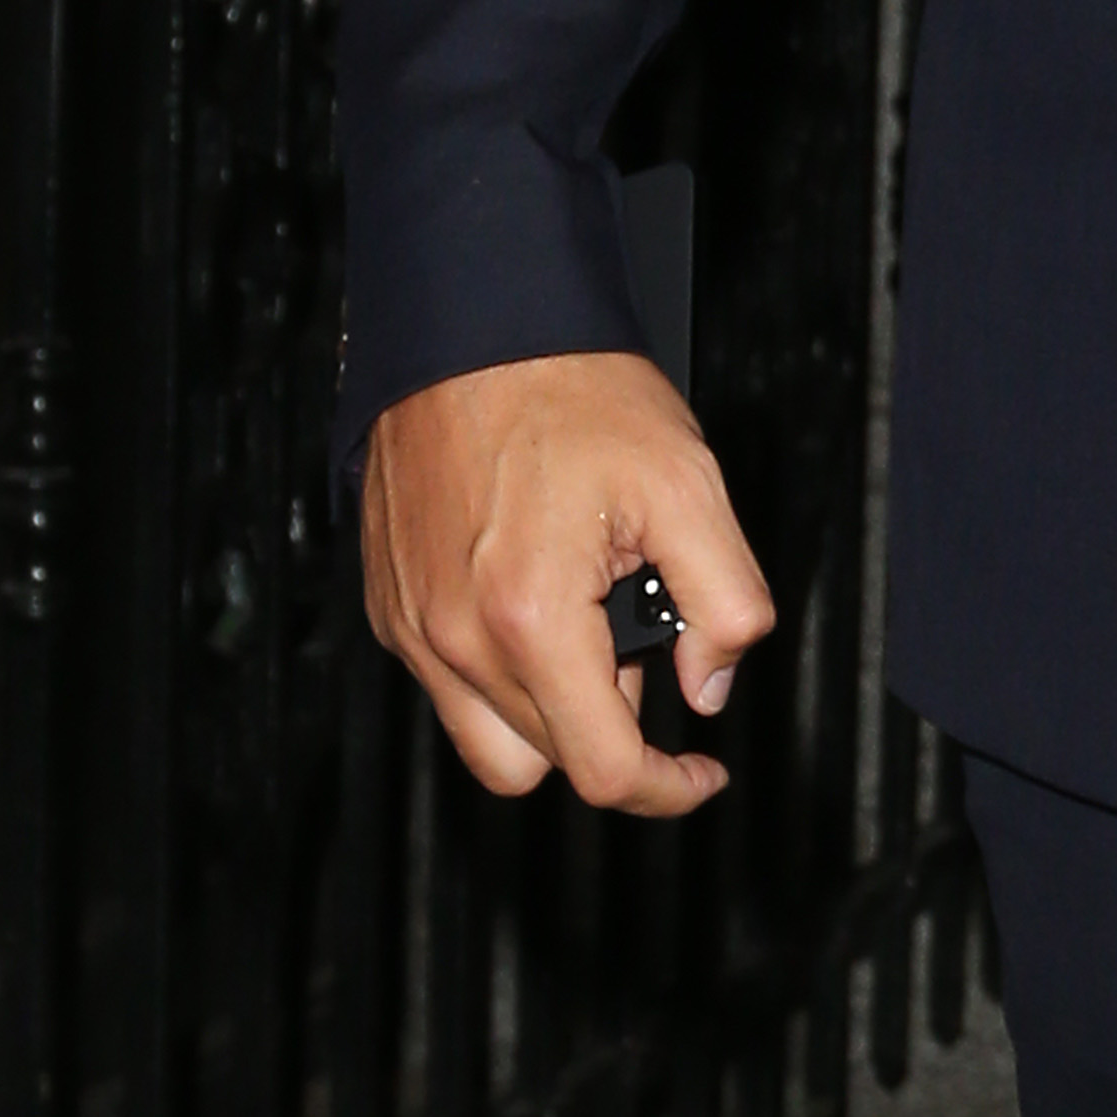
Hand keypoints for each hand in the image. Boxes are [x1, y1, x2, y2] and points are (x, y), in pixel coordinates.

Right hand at [360, 350, 777, 820]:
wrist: (471, 327)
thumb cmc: (570, 394)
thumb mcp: (690, 489)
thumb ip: (726, 604)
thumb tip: (709, 687)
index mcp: (529, 620)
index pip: (602, 769)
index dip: (668, 789)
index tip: (703, 773)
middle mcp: (452, 640)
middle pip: (549, 760)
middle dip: (615, 726)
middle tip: (647, 635)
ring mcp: (411, 628)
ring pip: (492, 741)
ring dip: (554, 715)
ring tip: (591, 622)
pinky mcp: (390, 608)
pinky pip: (450, 688)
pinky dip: (504, 676)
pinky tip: (541, 600)